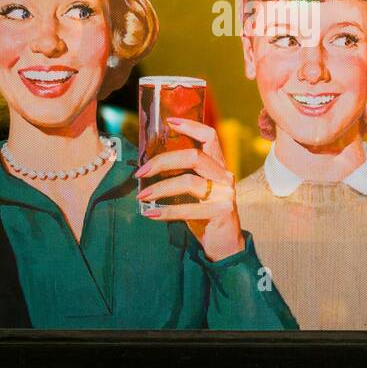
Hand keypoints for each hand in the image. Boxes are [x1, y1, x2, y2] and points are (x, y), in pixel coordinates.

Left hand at [134, 117, 243, 260]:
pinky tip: (150, 214)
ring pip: (189, 181)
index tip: (168, 122)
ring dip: (160, 188)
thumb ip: (181, 176)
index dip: (191, 126)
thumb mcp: (194, 192)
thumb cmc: (204, 215)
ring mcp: (225, 193)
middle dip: (163, 161)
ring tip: (142, 196)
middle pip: (193, 156)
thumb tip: (147, 167)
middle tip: (141, 172)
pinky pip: (188, 208)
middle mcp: (225, 176)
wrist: (225, 245)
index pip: (210, 136)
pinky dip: (166, 211)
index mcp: (218, 166)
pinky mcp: (221, 211)